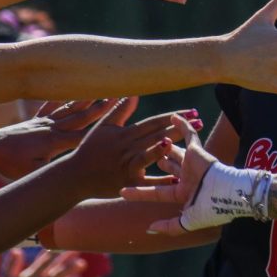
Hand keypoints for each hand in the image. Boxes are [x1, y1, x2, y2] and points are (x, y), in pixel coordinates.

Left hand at [0, 97, 138, 179]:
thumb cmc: (10, 163)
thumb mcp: (33, 172)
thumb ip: (54, 172)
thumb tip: (75, 177)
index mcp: (56, 141)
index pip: (85, 133)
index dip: (103, 125)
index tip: (118, 116)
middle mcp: (52, 128)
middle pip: (81, 116)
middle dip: (100, 106)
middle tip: (116, 95)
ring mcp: (44, 122)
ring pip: (69, 108)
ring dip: (85, 100)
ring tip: (99, 91)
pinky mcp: (35, 120)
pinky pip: (52, 106)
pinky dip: (63, 99)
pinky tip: (70, 93)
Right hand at [66, 102, 192, 197]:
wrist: (76, 176)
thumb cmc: (90, 150)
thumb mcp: (103, 127)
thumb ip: (120, 110)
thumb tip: (134, 93)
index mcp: (126, 134)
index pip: (154, 122)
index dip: (174, 116)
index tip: (192, 111)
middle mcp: (128, 148)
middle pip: (157, 136)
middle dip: (180, 128)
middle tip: (200, 122)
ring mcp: (128, 166)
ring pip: (151, 155)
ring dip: (170, 148)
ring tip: (187, 141)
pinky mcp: (128, 183)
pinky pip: (147, 182)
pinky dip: (161, 180)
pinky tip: (177, 177)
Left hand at [120, 124, 216, 236]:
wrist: (228, 194)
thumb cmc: (209, 208)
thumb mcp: (188, 222)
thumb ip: (169, 226)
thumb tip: (149, 227)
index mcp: (184, 194)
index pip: (158, 192)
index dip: (140, 192)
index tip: (123, 191)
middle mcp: (187, 178)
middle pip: (170, 168)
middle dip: (162, 164)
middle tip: (148, 160)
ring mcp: (192, 164)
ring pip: (176, 152)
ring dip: (167, 146)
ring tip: (158, 138)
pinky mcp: (198, 151)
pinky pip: (189, 135)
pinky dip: (182, 125)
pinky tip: (173, 117)